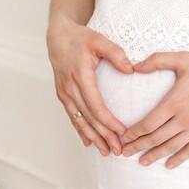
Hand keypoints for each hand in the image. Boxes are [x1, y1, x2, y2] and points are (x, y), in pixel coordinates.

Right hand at [46, 15, 133, 155]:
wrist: (58, 37)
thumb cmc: (80, 38)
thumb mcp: (99, 40)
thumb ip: (115, 53)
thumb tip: (131, 69)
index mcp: (81, 77)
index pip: (97, 106)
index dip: (109, 122)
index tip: (123, 133)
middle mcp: (70, 89)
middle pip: (89, 119)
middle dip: (104, 136)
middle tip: (118, 151)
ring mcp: (65, 93)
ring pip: (80, 121)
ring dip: (93, 138)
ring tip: (106, 152)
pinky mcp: (63, 95)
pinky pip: (72, 117)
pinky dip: (80, 131)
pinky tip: (88, 142)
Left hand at [121, 51, 188, 168]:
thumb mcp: (183, 58)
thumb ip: (157, 60)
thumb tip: (134, 66)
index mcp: (175, 102)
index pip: (148, 123)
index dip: (134, 133)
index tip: (124, 137)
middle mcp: (184, 119)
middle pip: (156, 138)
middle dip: (138, 147)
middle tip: (125, 153)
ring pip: (171, 147)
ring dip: (155, 155)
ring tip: (142, 162)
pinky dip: (179, 159)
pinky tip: (169, 164)